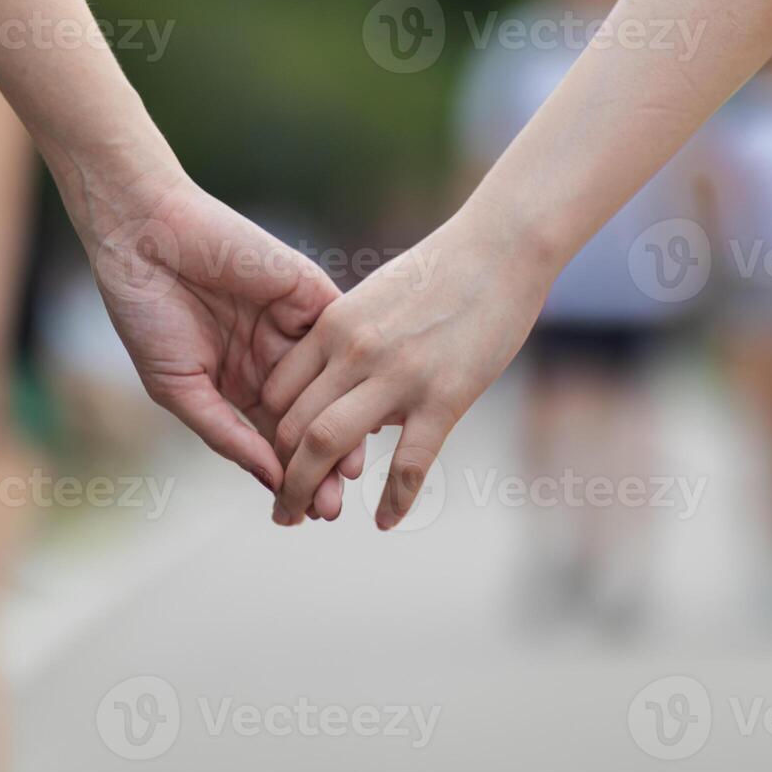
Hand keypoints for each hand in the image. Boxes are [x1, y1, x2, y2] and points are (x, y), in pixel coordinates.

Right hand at [88, 170, 357, 515]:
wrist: (146, 236)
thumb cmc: (146, 310)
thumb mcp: (178, 386)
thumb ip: (225, 432)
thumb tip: (271, 479)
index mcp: (241, 383)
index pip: (277, 439)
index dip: (293, 476)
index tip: (309, 514)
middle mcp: (275, 360)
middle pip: (311, 421)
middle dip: (323, 463)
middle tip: (334, 504)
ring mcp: (296, 328)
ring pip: (332, 388)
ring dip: (343, 428)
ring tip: (349, 470)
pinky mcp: (311, 294)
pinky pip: (341, 339)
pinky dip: (352, 373)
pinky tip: (357, 407)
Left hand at [262, 209, 552, 528]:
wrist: (501, 249)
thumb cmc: (443, 270)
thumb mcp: (377, 298)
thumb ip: (351, 344)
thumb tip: (347, 395)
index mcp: (333, 325)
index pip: (277, 393)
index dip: (270, 433)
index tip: (278, 460)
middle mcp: (355, 351)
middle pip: (292, 426)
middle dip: (280, 473)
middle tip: (281, 506)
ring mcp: (398, 376)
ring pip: (329, 447)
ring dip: (306, 492)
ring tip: (302, 518)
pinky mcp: (444, 397)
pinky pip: (407, 465)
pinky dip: (392, 501)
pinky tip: (385, 522)